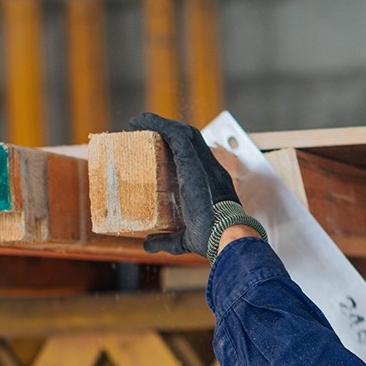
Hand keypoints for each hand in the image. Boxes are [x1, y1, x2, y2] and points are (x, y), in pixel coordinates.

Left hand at [129, 112, 263, 259]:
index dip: (178, 151)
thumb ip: (167, 240)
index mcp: (213, 184)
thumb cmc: (212, 239)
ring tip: (140, 122)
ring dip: (161, 124)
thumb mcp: (185, 239)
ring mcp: (203, 164)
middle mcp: (210, 169)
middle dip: (168, 132)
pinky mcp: (192, 162)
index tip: (159, 149)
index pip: (197, 159)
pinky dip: (160, 125)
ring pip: (183, 133)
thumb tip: (148, 244)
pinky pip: (176, 135)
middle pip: (190, 141)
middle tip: (145, 131)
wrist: (226, 235)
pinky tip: (143, 121)